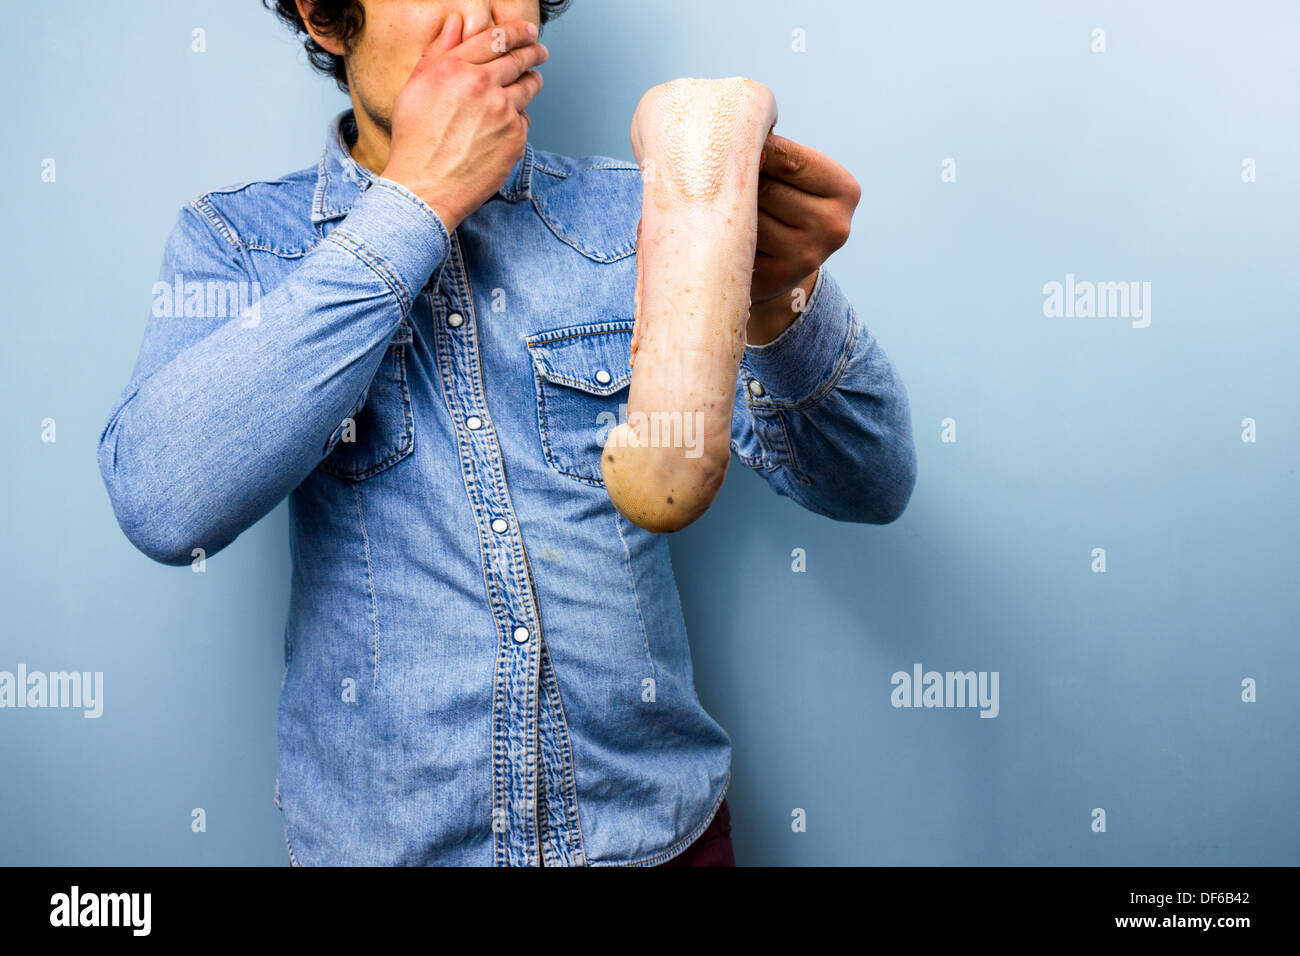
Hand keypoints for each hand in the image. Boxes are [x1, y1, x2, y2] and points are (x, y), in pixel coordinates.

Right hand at [380, 14, 547, 231]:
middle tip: (540, 52)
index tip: (528, 32)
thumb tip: (455, 24)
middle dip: (534, 52)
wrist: (425, 188)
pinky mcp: (515, 138)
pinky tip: (503, 126)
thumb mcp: (415, 87)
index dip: (517, 32)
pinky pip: (525, 120)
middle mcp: (482, 86)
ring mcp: (503, 113)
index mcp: (455, 68)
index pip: (496, 38)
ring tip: (528, 83)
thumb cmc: (415, 141)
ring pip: (529, 87)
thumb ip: (438, 51)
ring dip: (531, 82)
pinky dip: (518, 119)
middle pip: (520, 59)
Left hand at [747, 134, 860, 344]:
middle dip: (741, 181)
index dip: (754, 150)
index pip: (788, 159)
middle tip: (727, 180)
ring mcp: (807, 256)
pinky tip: (730, 236)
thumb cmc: (784, 200)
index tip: (735, 145)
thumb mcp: (794, 174)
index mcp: (845, 190)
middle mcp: (834, 226)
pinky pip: (738, 245)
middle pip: (766, 189)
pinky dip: (727, 237)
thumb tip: (741, 140)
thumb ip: (775, 154)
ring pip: (748, 219)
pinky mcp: (777, 277)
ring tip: (729, 209)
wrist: (786, 261)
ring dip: (729, 210)